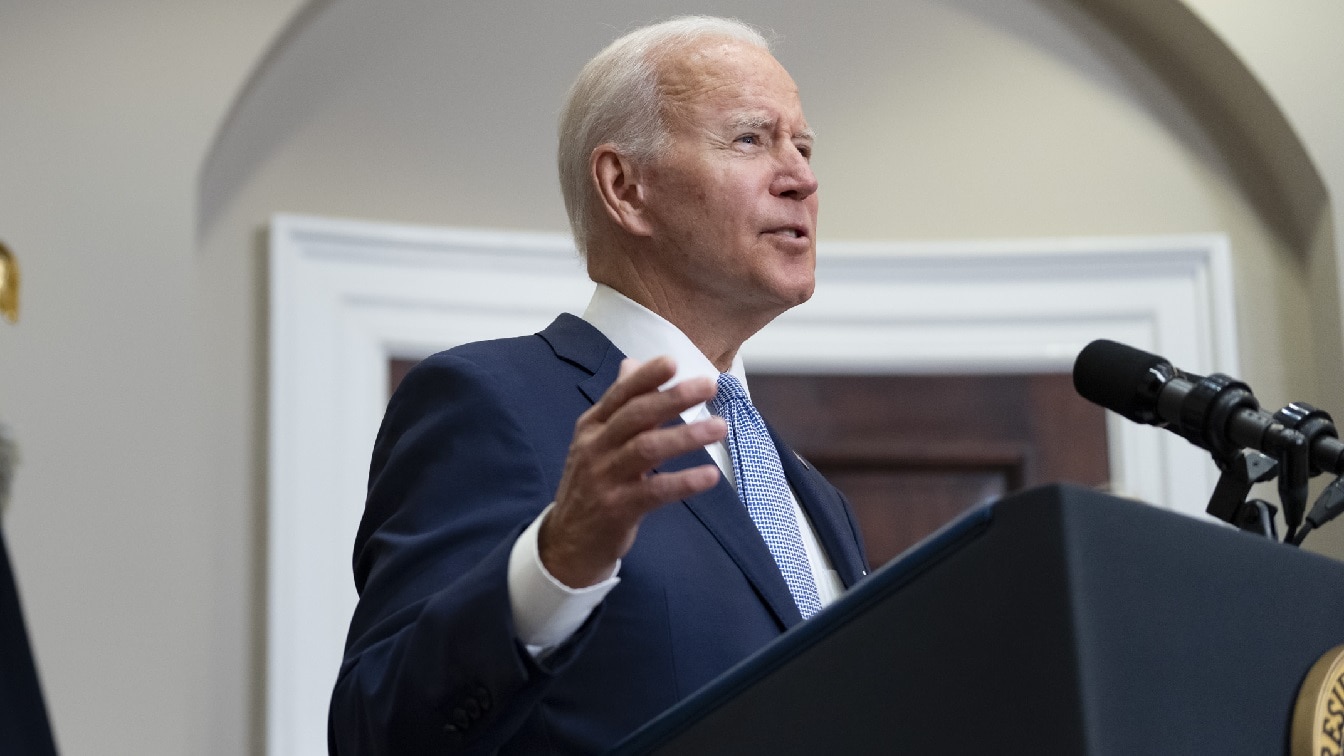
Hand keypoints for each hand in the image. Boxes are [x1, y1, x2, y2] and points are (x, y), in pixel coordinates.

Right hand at [539, 357, 725, 587]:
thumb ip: (619, 405)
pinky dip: (684, 482)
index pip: (621, 394)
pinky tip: (710, 476)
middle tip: (709, 385)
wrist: (567, 543)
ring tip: (720, 427)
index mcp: (592, 427)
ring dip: (686, 436)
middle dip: (674, 398)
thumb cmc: (591, 485)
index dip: (646, 377)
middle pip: (636, 416)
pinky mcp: (617, 509)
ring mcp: (604, 478)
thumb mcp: (597, 441)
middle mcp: (595, 448)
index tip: (674, 361)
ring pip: (646, 449)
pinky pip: (655, 491)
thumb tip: (632, 363)